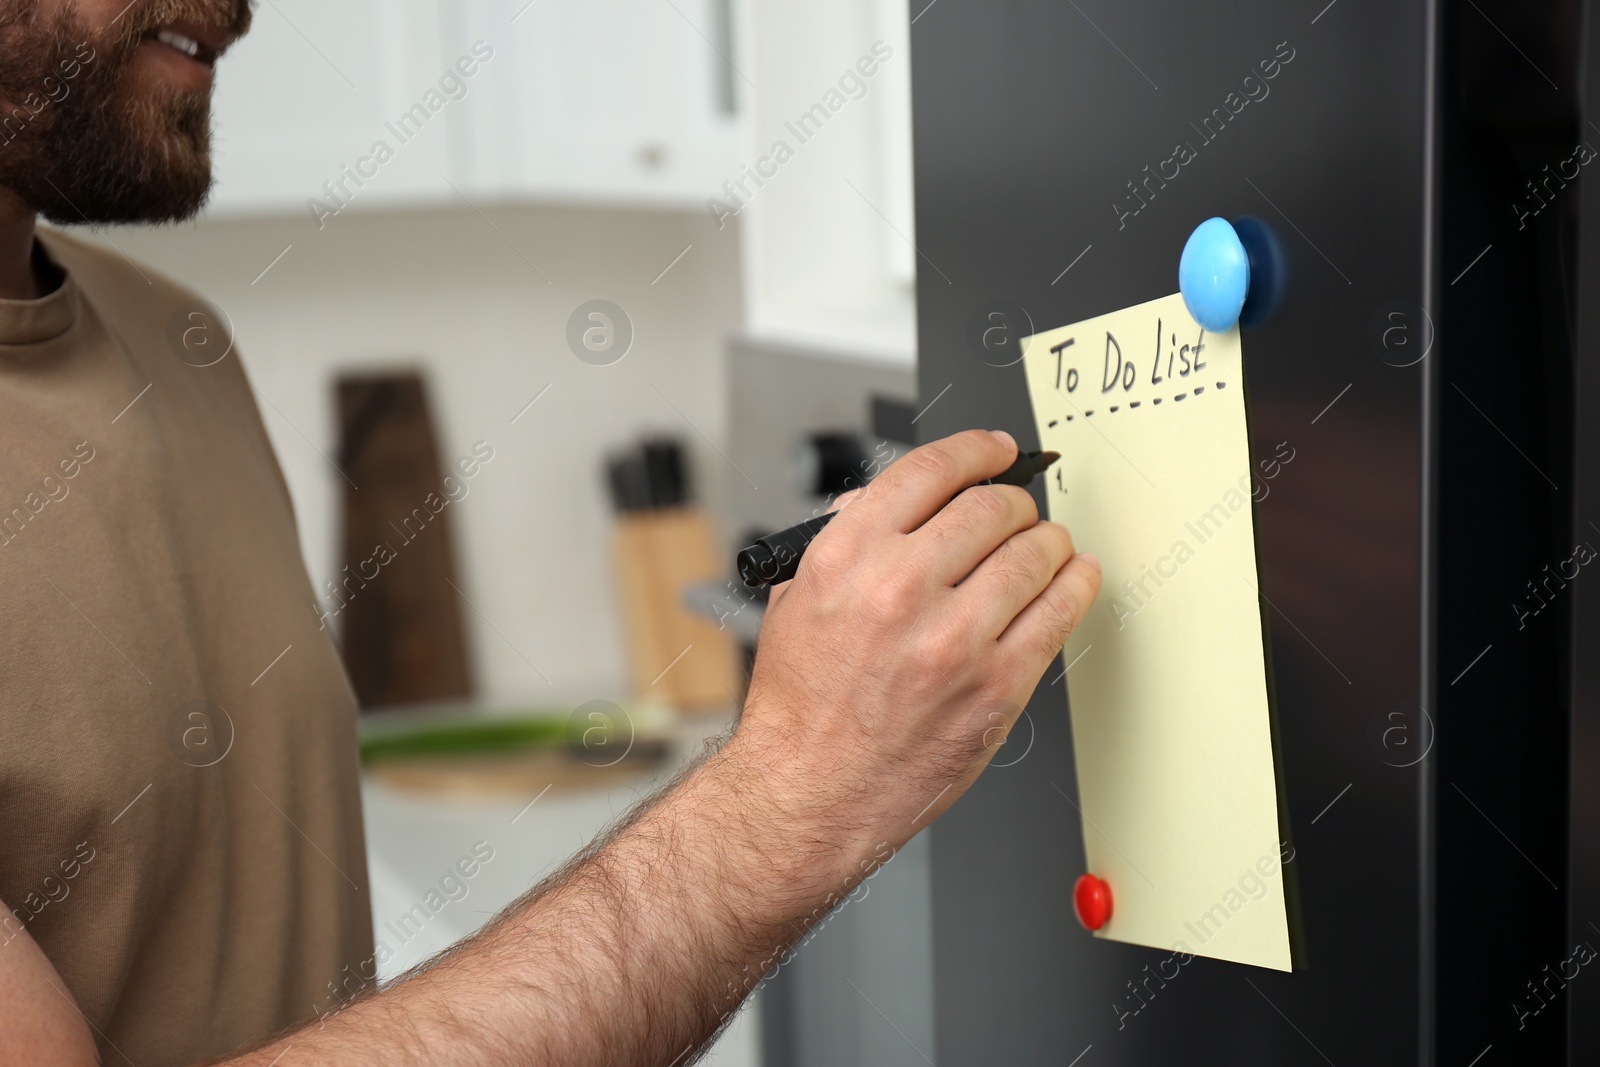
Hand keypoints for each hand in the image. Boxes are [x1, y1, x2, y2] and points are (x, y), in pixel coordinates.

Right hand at [732, 429, 1100, 876]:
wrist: (808, 793)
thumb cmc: (801, 709)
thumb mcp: (798, 602)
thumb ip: (847, 542)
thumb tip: (896, 503)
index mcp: (847, 559)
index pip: (930, 471)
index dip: (975, 451)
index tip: (994, 450)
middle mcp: (900, 590)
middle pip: (990, 507)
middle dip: (1012, 501)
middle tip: (1016, 511)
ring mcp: (954, 639)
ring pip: (1033, 554)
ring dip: (1048, 540)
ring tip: (1046, 545)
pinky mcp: (996, 686)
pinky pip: (1058, 613)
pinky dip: (1077, 584)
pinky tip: (1075, 577)